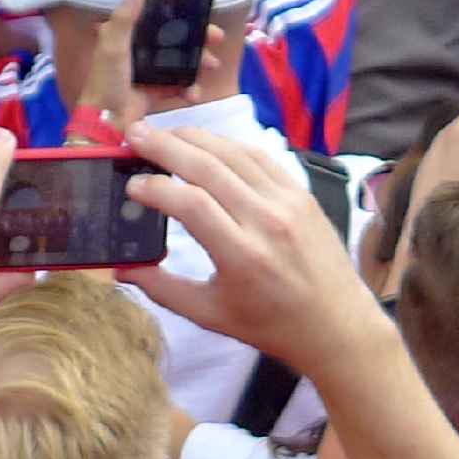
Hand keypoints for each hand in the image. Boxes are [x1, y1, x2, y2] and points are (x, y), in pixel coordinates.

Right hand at [123, 120, 387, 383]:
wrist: (336, 324)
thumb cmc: (272, 325)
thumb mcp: (211, 315)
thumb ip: (163, 290)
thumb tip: (123, 268)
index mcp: (242, 257)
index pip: (190, 204)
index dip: (155, 189)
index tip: (131, 185)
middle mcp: (266, 222)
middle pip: (207, 166)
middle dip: (165, 146)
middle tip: (134, 135)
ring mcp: (288, 202)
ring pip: (233, 152)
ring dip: (194, 137)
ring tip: (162, 133)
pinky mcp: (301, 193)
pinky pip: (260, 156)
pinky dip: (228, 144)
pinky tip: (205, 143)